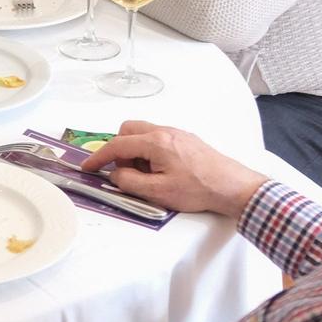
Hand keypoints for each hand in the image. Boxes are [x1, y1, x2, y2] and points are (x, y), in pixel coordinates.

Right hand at [81, 122, 269, 219]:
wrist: (233, 187)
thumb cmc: (198, 189)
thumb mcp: (158, 192)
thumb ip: (130, 182)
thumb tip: (115, 175)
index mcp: (155, 142)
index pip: (117, 145)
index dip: (99, 157)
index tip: (88, 167)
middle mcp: (165, 131)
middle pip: (128, 130)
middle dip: (118, 149)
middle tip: (123, 171)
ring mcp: (177, 133)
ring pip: (143, 133)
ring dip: (135, 150)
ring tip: (145, 175)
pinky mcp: (187, 140)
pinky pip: (157, 138)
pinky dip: (149, 151)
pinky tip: (160, 171)